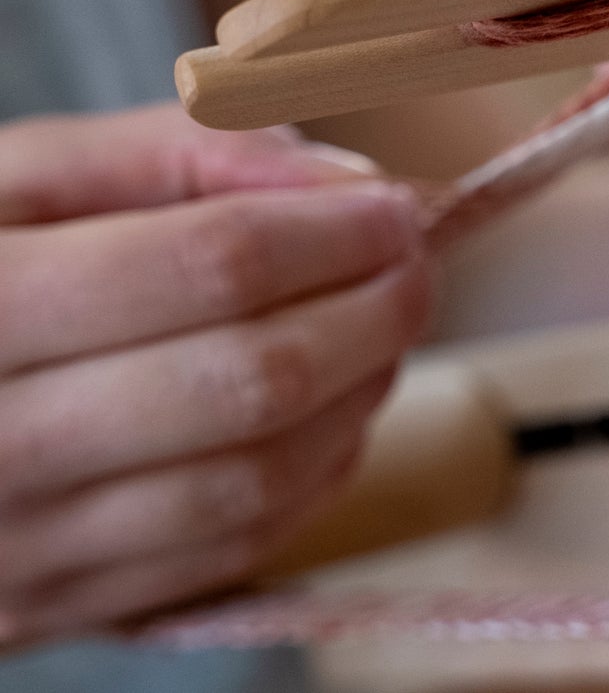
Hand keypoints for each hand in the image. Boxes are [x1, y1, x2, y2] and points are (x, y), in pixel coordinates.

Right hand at [0, 106, 428, 642]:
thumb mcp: (15, 178)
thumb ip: (174, 153)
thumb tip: (337, 178)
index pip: (211, 264)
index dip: (334, 230)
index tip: (398, 207)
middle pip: (251, 378)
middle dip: (371, 312)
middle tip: (414, 264)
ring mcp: (15, 543)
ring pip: (255, 476)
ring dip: (358, 398)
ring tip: (382, 331)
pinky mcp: (44, 608)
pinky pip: (225, 549)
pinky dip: (312, 477)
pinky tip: (334, 412)